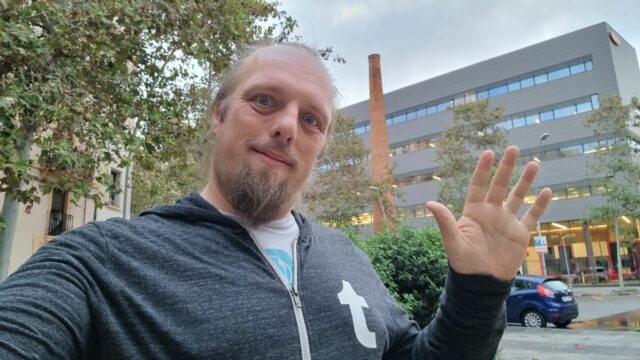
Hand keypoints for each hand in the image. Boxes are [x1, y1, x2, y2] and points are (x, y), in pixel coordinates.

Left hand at [426, 146, 551, 280]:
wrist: (481, 283)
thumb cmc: (464, 262)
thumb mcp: (453, 241)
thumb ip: (445, 221)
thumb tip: (430, 203)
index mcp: (474, 212)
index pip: (478, 185)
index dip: (483, 169)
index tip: (489, 152)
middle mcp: (491, 213)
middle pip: (499, 185)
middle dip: (506, 168)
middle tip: (513, 148)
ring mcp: (506, 222)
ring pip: (518, 196)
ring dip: (525, 181)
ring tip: (533, 163)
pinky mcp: (520, 234)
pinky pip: (531, 216)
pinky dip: (539, 205)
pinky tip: (546, 191)